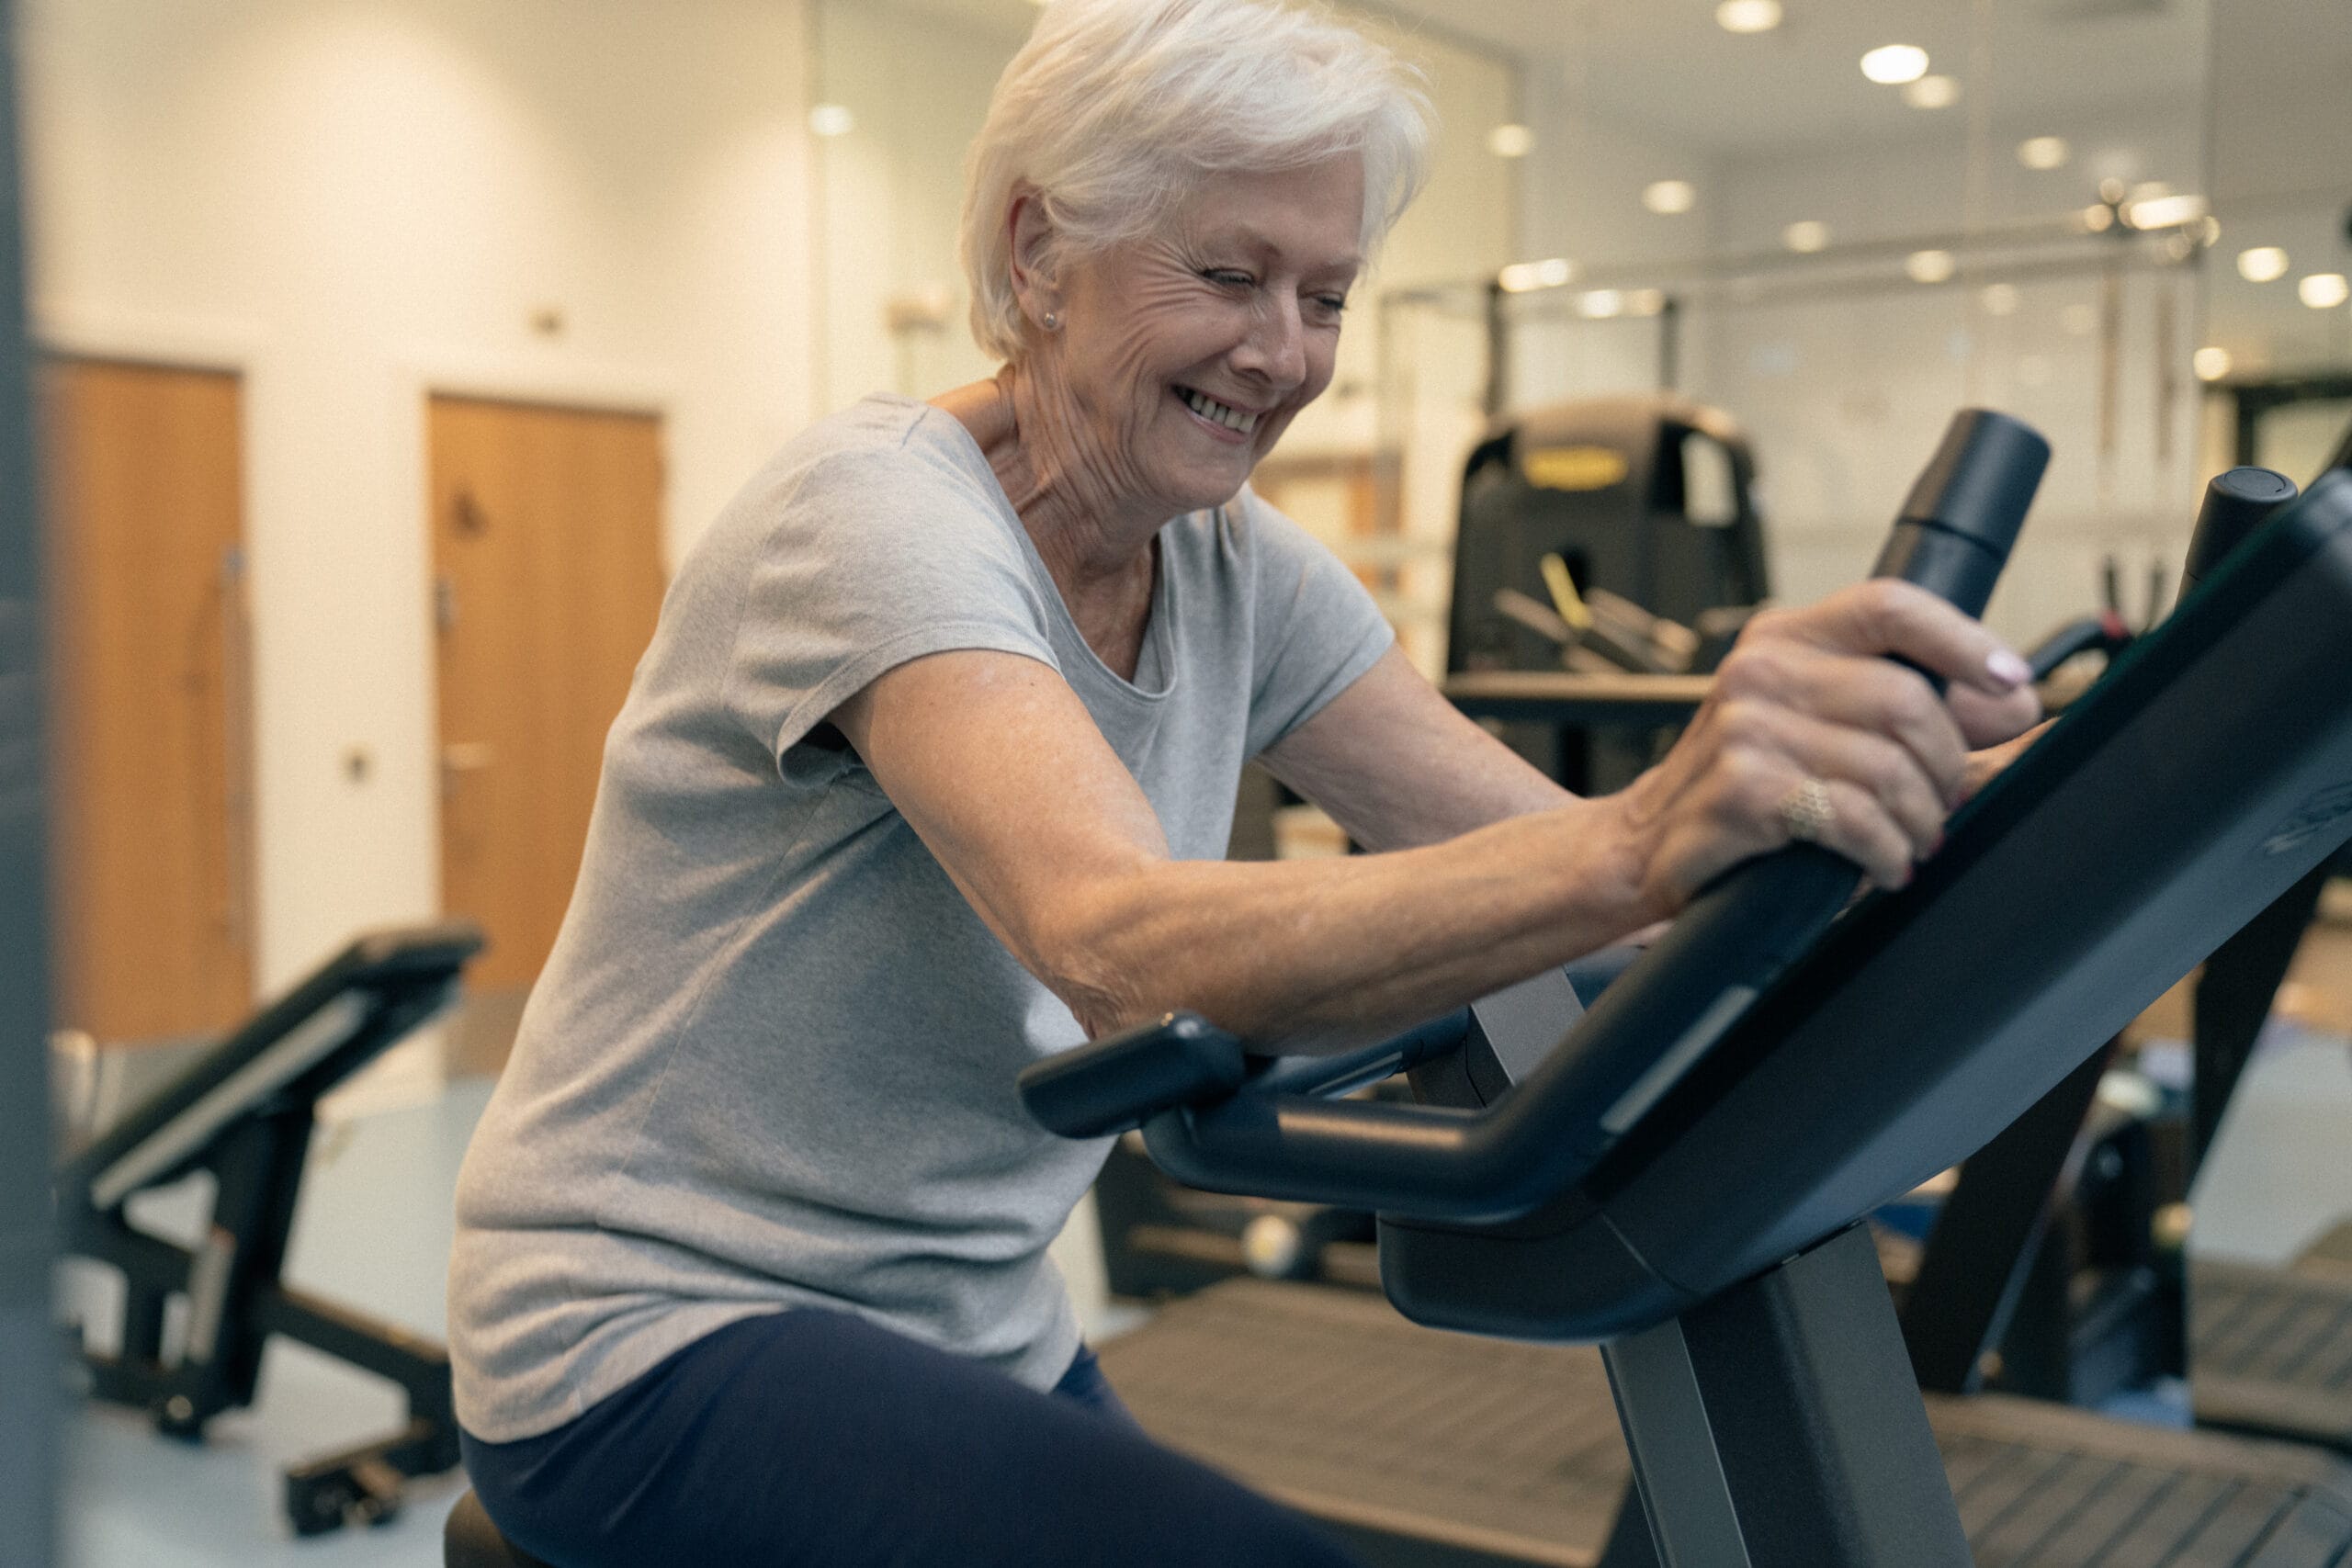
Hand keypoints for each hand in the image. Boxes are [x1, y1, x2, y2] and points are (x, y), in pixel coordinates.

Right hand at [1614, 580, 2039, 908]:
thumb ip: (1903, 707)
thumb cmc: (1737, 785)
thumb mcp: (1812, 724)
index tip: (2010, 683)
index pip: (1891, 606)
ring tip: (1911, 842)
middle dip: (1947, 764)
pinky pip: (1856, 818)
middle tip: (1941, 803)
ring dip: (1920, 820)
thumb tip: (2012, 703)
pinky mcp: (1744, 789)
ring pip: (1889, 767)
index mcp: (1783, 637)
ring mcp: (1747, 728)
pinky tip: (1883, 864)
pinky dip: (1887, 851)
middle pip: (1907, 699)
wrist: (1640, 844)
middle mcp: (1761, 669)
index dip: (1964, 640)